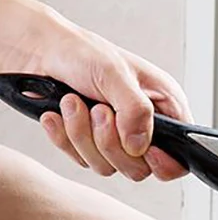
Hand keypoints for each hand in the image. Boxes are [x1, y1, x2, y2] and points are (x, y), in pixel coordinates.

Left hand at [0, 0, 189, 180]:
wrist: (36, 51)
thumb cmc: (80, 52)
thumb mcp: (115, 74)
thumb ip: (136, 111)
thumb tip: (140, 146)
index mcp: (163, 107)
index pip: (180, 155)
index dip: (165, 162)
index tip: (142, 150)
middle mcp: (143, 126)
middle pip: (140, 168)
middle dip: (110, 143)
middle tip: (98, 110)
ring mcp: (116, 138)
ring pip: (108, 166)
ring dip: (83, 135)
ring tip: (73, 103)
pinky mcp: (89, 144)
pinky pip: (81, 160)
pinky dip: (65, 138)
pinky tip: (58, 114)